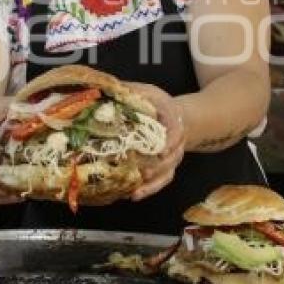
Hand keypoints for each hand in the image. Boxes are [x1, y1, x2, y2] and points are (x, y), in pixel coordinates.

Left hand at [122, 82, 185, 200]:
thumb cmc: (159, 105)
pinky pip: (162, 181)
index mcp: (172, 119)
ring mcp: (172, 157)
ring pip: (167, 173)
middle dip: (157, 168)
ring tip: (135, 192)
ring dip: (152, 184)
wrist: (177, 117)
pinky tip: (134, 195)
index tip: (163, 150)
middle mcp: (176, 141)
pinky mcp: (167, 168)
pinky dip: (150, 190)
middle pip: (171, 158)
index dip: (171, 141)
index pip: (175, 130)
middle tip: (143, 174)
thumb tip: (106, 88)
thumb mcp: (149, 92)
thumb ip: (132, 91)